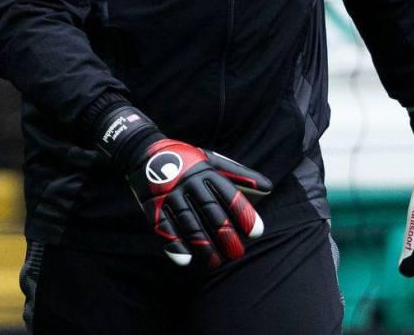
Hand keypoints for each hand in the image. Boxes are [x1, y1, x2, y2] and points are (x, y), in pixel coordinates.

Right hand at [126, 138, 272, 268]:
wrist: (144, 151)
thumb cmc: (187, 160)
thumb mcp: (213, 160)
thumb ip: (240, 174)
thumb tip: (269, 187)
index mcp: (205, 170)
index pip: (228, 194)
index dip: (243, 214)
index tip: (256, 232)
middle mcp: (188, 182)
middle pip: (210, 211)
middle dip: (226, 235)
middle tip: (237, 253)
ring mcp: (169, 194)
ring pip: (189, 223)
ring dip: (203, 245)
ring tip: (216, 263)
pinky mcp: (152, 206)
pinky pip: (164, 228)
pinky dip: (174, 245)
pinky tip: (187, 261)